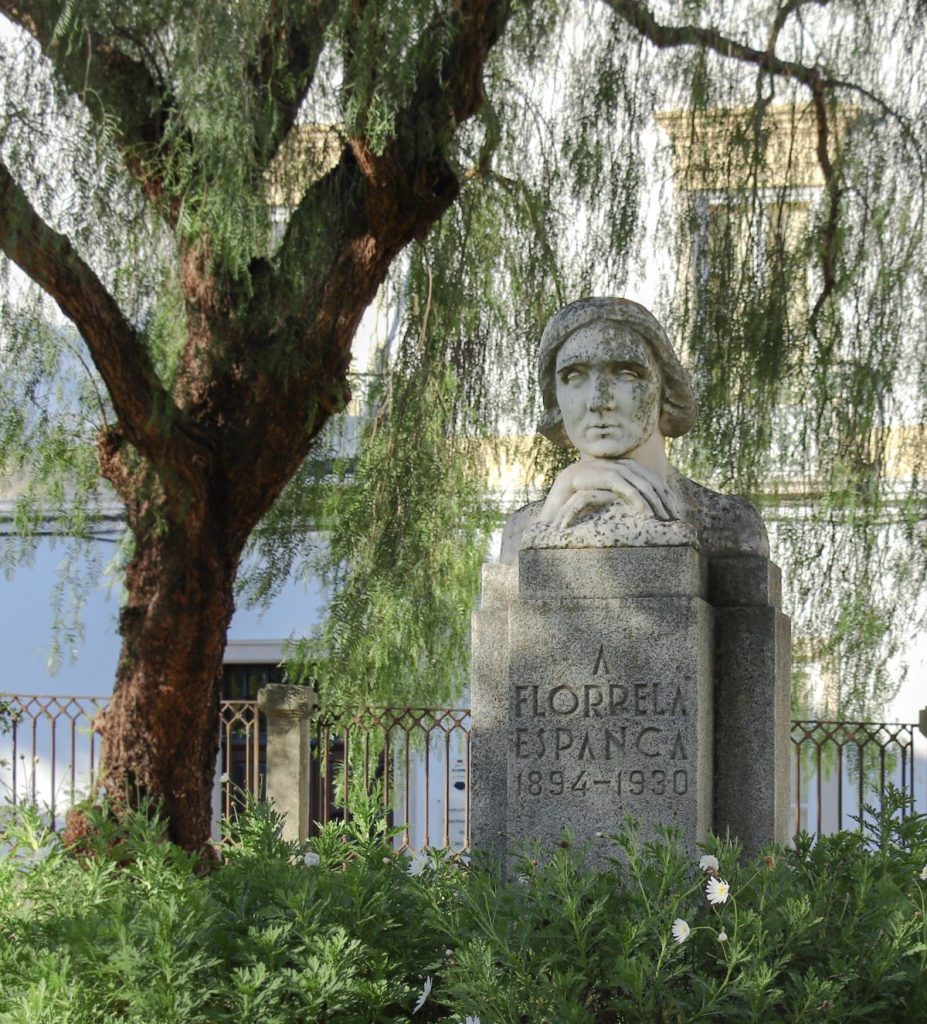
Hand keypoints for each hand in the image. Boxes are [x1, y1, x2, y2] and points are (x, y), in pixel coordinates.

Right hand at [539, 458, 681, 528]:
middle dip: (667, 502)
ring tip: (664, 519)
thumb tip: (645, 502)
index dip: (668, 496)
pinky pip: (630, 491)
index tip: (676, 512)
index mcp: (633, 466)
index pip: (658, 481)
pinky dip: (640, 502)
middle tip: (674, 518)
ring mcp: (620, 470)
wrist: (570, 479)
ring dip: (657, 504)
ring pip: (646, 487)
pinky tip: (647, 514)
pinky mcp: (611, 477)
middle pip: (656, 484)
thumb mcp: (615, 484)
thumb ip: (629, 487)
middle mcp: (630, 465)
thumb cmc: (593, 484)